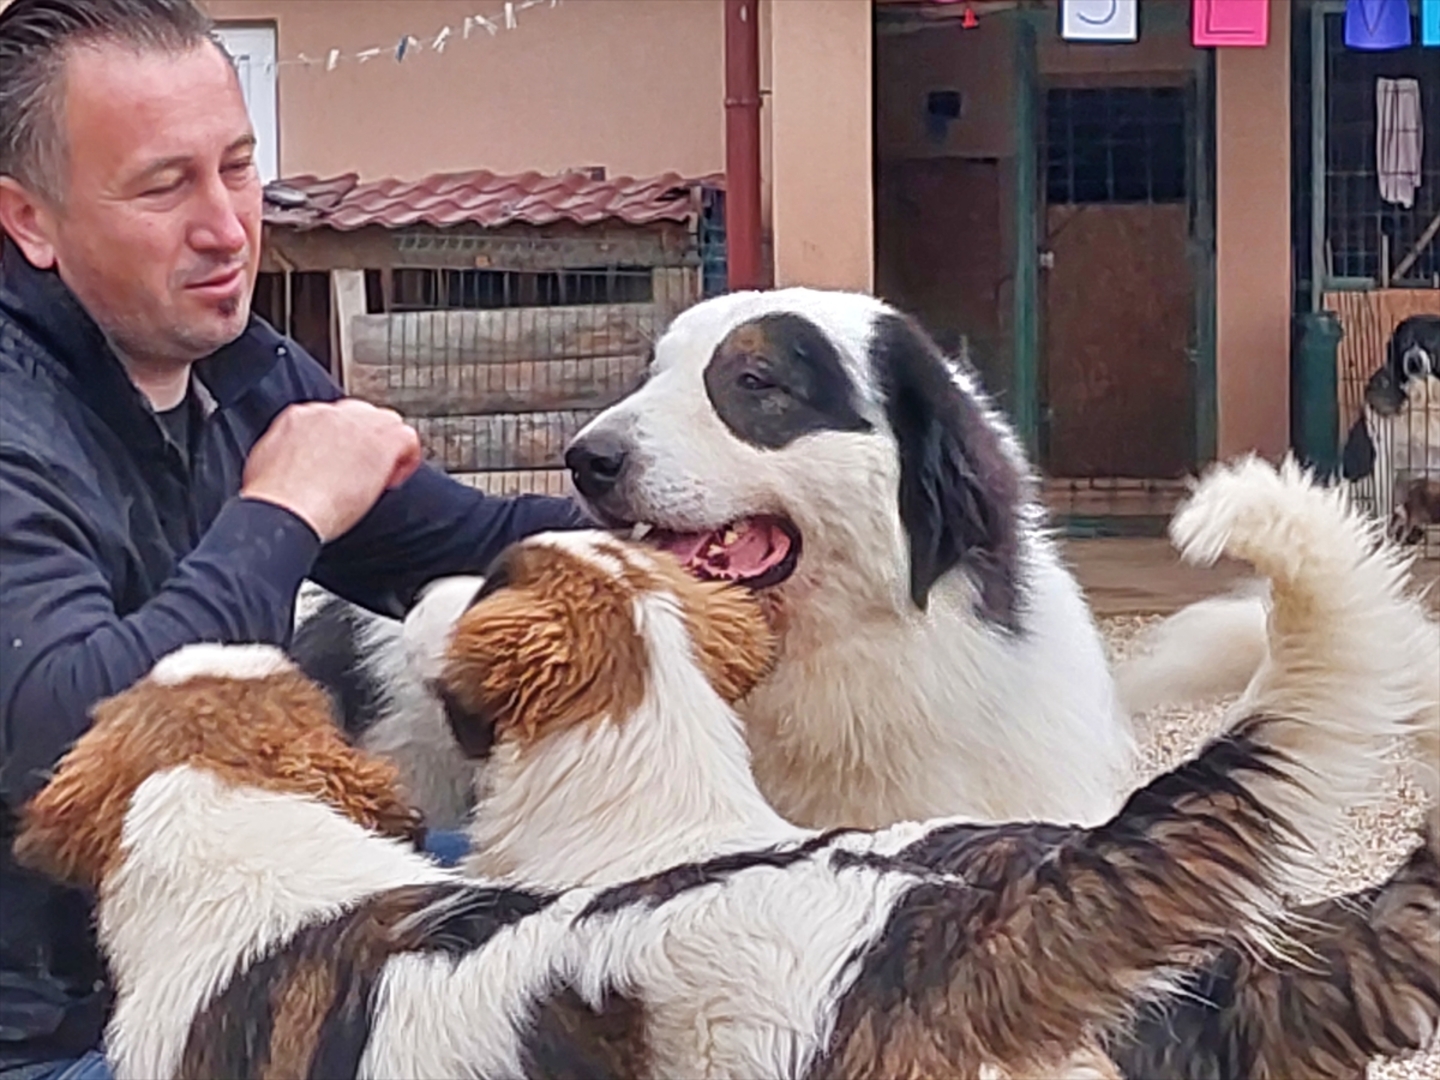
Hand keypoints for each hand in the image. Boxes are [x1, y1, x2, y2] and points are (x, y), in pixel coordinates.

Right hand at [240, 399, 423, 541]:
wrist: (286, 507)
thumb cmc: (274, 500)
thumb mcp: (267, 466)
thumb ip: (288, 455)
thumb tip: (297, 465)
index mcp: (299, 417)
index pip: (332, 420)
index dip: (342, 443)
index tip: (341, 464)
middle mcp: (329, 414)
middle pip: (360, 416)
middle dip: (364, 442)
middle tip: (362, 472)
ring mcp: (357, 424)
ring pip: (386, 423)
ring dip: (385, 448)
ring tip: (380, 477)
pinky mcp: (381, 440)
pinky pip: (407, 438)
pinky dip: (406, 458)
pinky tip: (392, 480)